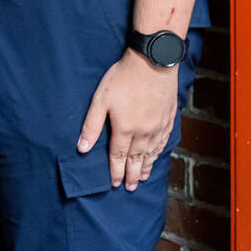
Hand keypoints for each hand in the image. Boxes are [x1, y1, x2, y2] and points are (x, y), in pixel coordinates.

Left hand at [78, 49, 180, 190]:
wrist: (153, 62)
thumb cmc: (123, 78)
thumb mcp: (100, 100)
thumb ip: (91, 125)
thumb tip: (82, 148)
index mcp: (125, 129)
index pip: (118, 156)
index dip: (115, 171)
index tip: (114, 183)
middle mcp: (144, 132)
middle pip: (136, 159)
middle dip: (131, 175)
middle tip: (129, 188)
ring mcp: (158, 126)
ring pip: (151, 153)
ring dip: (145, 167)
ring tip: (141, 178)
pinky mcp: (168, 119)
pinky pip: (163, 142)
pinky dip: (159, 153)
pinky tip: (156, 156)